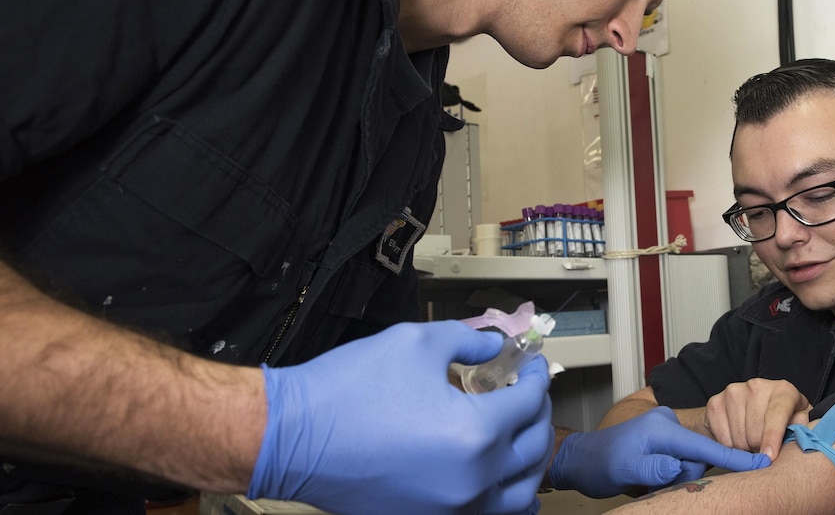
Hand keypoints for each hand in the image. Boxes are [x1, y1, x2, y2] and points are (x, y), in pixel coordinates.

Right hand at [248, 320, 552, 514]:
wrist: (293, 436)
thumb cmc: (346, 392)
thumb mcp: (417, 343)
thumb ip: (467, 340)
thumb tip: (492, 344)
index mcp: (474, 434)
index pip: (529, 404)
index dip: (536, 378)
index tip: (531, 366)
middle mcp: (471, 481)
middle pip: (532, 449)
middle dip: (538, 415)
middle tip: (529, 394)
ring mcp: (451, 509)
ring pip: (519, 494)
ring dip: (529, 462)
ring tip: (525, 438)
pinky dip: (506, 499)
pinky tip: (505, 485)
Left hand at [547, 406, 768, 498]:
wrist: (582, 459)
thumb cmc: (601, 463)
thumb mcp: (626, 469)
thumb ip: (655, 468)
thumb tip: (678, 468)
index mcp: (662, 427)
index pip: (704, 445)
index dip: (733, 457)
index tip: (761, 463)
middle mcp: (667, 423)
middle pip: (698, 458)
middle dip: (683, 477)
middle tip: (654, 483)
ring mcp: (665, 431)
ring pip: (689, 462)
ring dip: (675, 478)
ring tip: (647, 480)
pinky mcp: (663, 440)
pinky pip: (680, 460)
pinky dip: (671, 473)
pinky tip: (650, 476)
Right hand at [704, 378, 810, 459]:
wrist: (750, 407)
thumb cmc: (783, 417)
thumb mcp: (799, 421)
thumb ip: (802, 428)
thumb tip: (800, 435)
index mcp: (783, 390)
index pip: (777, 415)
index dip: (772, 438)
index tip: (769, 457)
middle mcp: (756, 386)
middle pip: (755, 433)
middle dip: (759, 449)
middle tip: (763, 449)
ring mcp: (733, 392)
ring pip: (738, 438)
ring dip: (745, 449)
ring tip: (752, 443)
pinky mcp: (715, 402)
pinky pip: (722, 438)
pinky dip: (729, 446)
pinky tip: (737, 438)